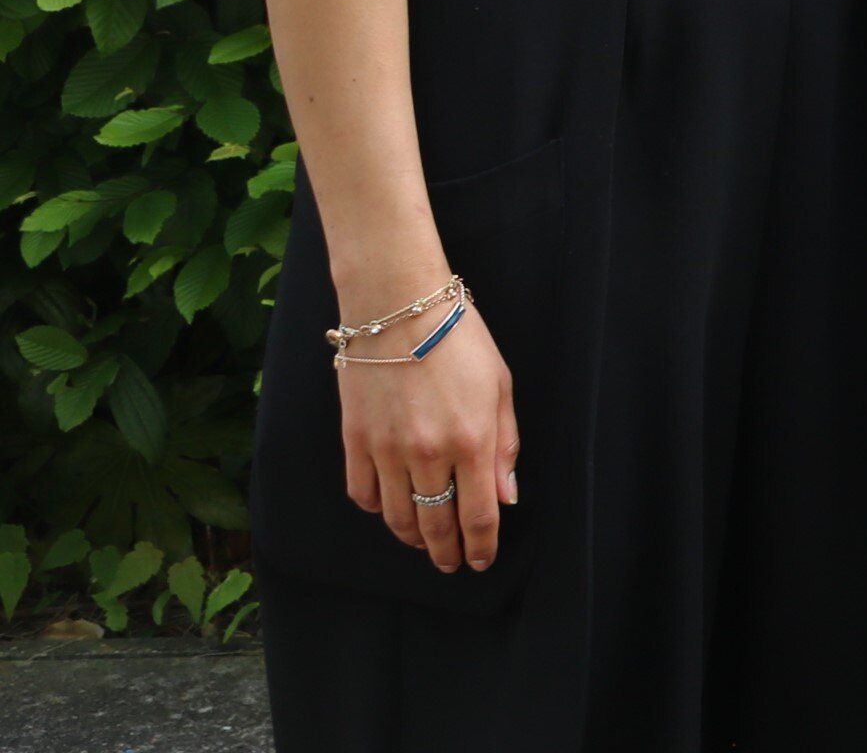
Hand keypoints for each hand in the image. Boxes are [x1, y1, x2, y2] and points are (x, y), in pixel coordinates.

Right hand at [337, 300, 518, 572]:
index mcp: (472, 440)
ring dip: (413, 538)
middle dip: (446, 552)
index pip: (478, 515)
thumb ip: (504, 446)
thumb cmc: (459, 340)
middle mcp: (428, 453)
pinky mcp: (355, 441)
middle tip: (451, 563)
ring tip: (425, 542)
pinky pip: (363, 493)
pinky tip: (391, 508)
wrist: (399, 308)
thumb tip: (506, 497)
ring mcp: (387, 450)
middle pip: (436, 524)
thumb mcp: (500, 386)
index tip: (481, 561)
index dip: (480, 547)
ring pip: (397, 517)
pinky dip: (378, 509)